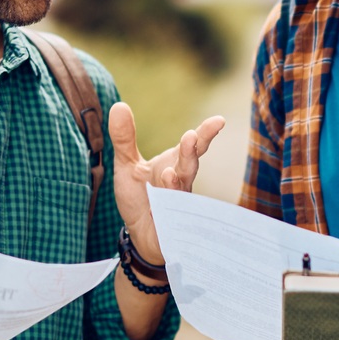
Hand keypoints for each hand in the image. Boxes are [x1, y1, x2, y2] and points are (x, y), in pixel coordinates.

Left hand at [110, 102, 224, 263]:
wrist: (139, 234)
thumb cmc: (140, 196)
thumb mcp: (126, 165)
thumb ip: (124, 138)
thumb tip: (119, 105)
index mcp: (174, 164)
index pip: (193, 146)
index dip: (206, 133)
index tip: (219, 120)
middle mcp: (180, 183)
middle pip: (191, 165)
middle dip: (192, 152)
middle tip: (192, 137)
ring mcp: (177, 205)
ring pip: (182, 192)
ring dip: (176, 183)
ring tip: (169, 173)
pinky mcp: (170, 226)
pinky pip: (173, 218)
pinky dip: (167, 209)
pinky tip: (161, 202)